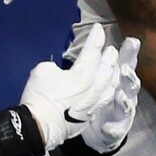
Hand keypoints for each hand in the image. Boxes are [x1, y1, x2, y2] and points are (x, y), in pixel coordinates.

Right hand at [21, 27, 129, 150]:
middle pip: (106, 69)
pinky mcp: (90, 114)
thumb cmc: (40, 96)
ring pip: (110, 85)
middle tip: (111, 49)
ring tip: (114, 68)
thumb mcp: (43, 71)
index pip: (92, 52)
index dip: (95, 39)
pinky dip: (110, 90)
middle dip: (109, 57)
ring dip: (113, 74)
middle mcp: (93, 88)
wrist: (40, 127)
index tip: (98, 28)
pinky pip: (105, 99)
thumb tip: (60, 71)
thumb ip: (56, 67)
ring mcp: (94, 103)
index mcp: (83, 74)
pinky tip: (110, 88)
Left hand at [74, 32, 140, 154]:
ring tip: (120, 96)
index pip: (126, 63)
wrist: (99, 131)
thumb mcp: (98, 78)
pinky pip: (117, 129)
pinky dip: (114, 127)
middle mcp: (126, 94)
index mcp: (119, 80)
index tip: (132, 40)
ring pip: (128, 105)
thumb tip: (94, 34)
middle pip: (131, 83)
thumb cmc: (100, 99)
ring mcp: (123, 113)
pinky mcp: (117, 129)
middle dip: (129, 76)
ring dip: (125, 100)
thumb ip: (97, 60)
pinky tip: (108, 126)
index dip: (130, 53)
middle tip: (124, 69)